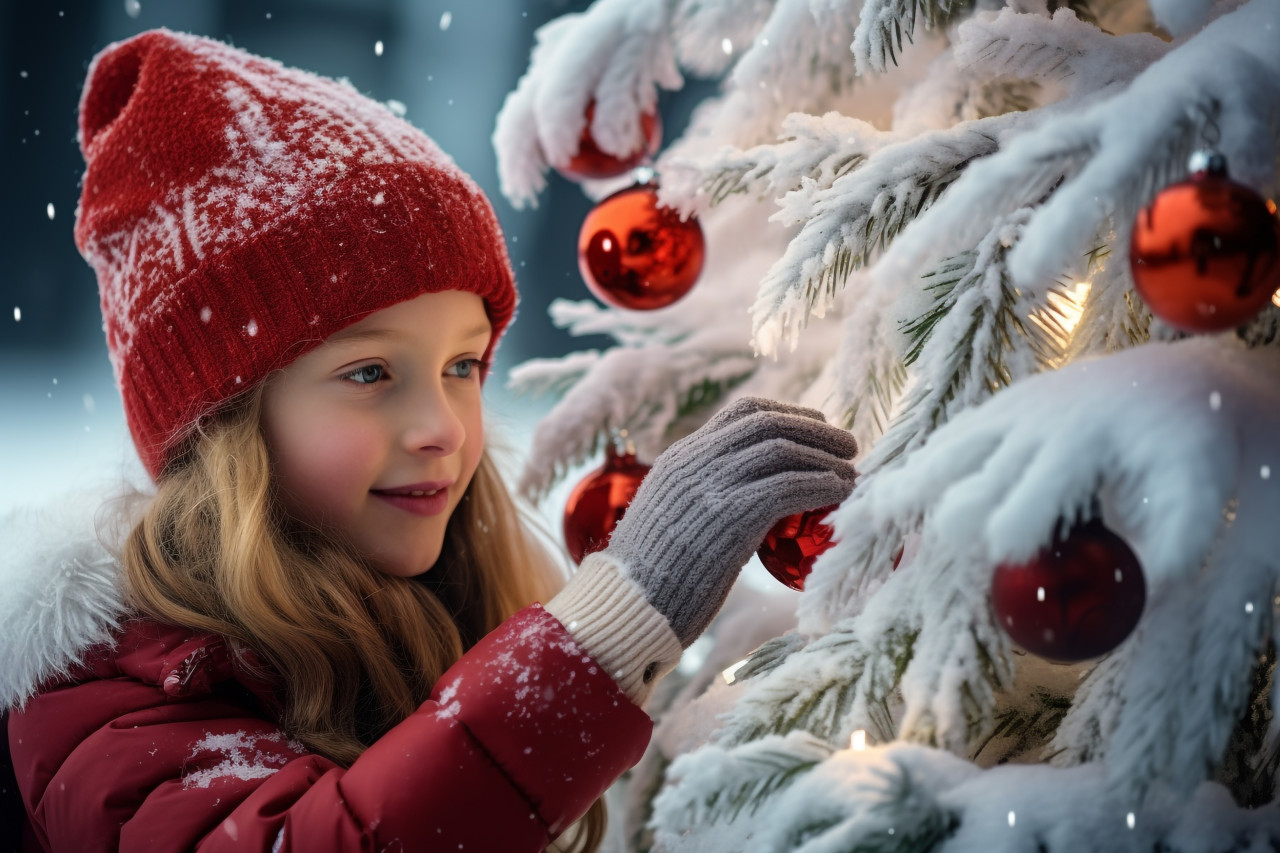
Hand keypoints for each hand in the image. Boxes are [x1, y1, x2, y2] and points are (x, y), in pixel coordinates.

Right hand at [605, 397, 857, 647]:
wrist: (627, 606)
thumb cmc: (651, 579)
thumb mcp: (671, 522)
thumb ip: (702, 501)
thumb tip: (747, 507)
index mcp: (681, 459)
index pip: (741, 412)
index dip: (787, 412)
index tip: (816, 425)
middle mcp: (695, 462)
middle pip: (768, 422)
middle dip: (816, 429)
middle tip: (849, 444)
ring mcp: (711, 486)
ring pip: (782, 449)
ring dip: (827, 458)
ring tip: (853, 473)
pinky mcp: (730, 516)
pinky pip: (787, 487)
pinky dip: (821, 485)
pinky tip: (840, 493)